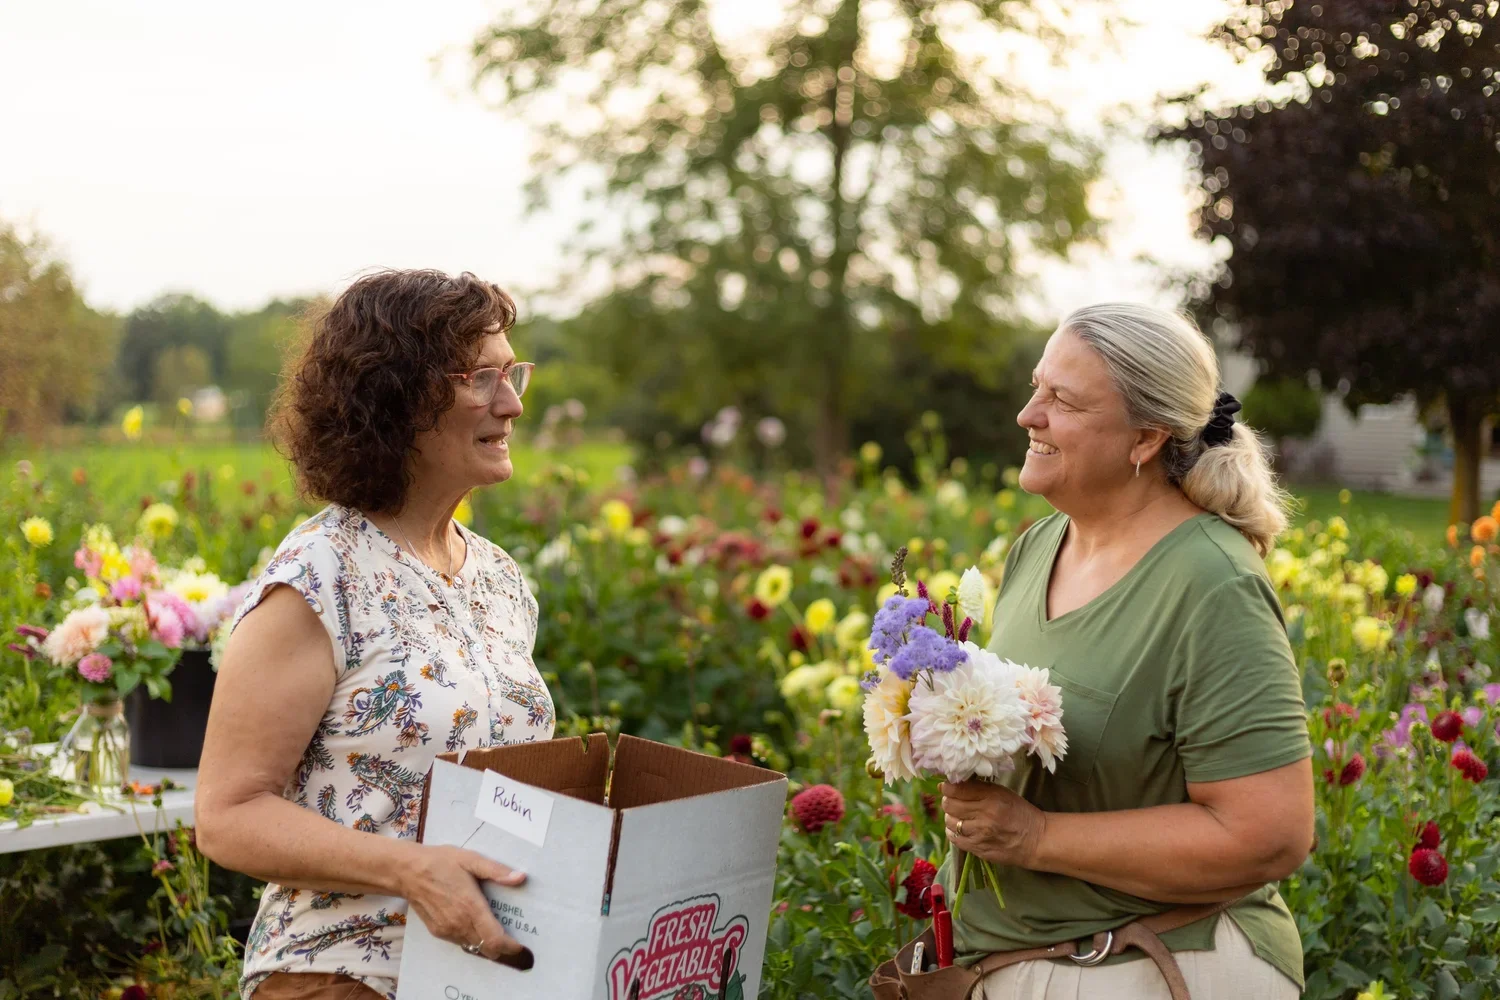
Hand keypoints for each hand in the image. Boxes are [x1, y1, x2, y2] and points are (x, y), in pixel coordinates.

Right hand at [400, 844, 530, 964]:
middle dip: (502, 947)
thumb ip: (496, 871)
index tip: (521, 946)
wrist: (407, 872)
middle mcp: (460, 924)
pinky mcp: (438, 931)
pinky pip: (461, 942)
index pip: (495, 940)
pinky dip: (472, 939)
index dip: (510, 947)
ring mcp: (447, 930)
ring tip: (495, 929)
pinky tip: (475, 924)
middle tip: (512, 937)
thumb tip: (521, 878)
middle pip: (487, 949)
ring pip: (474, 947)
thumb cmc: (441, 862)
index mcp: (471, 907)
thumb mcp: (471, 860)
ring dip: (486, 943)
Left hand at [941, 780, 1046, 869]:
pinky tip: (960, 829)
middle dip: (948, 801)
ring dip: (951, 817)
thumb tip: (952, 783)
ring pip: (950, 821)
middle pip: (950, 805)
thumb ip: (979, 788)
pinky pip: (954, 838)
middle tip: (953, 801)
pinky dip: (953, 832)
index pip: (957, 789)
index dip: (947, 787)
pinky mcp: (978, 849)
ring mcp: (980, 833)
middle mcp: (984, 815)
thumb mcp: (1002, 793)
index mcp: (991, 797)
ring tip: (959, 815)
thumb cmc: (1019, 812)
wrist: (1035, 840)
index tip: (947, 787)